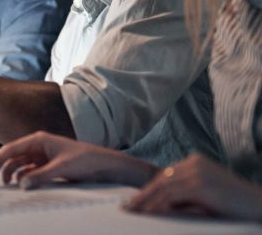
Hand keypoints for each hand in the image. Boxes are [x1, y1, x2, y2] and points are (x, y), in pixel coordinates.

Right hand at [0, 131, 156, 188]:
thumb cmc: (85, 160)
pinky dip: (22, 176)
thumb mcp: (61, 168)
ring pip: (19, 164)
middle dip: (1, 166)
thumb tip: (22, 184)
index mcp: (39, 140)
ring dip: (11, 173)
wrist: (103, 165)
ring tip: (6, 185)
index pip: (11, 148)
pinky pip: (29, 170)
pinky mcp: (47, 165)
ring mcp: (42, 155)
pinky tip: (20, 184)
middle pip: (13, 156)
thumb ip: (40, 176)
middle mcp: (38, 146)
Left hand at [125, 153, 261, 220]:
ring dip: (146, 201)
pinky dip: (158, 205)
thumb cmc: (234, 206)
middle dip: (143, 194)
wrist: (259, 207)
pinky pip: (171, 196)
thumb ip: (184, 195)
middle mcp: (194, 162)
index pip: (165, 175)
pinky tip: (149, 214)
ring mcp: (196, 171)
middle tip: (127, 207)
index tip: (134, 200)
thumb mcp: (204, 196)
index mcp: (194, 160)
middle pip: (161, 179)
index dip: (149, 189)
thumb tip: (158, 205)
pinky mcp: (199, 184)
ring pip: (163, 187)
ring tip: (133, 212)